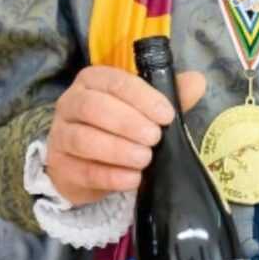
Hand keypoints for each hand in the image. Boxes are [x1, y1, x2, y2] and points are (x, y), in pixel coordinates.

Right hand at [46, 65, 205, 204]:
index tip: (166, 116)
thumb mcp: (145, 108)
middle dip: (128, 123)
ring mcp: (60, 134)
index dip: (142, 98)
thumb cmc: (120, 127)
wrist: (87, 164)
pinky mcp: (60, 166)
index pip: (116, 82)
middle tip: (154, 138)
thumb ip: (171, 94)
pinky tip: (132, 179)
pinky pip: (82, 170)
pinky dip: (110, 176)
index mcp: (93, 80)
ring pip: (83, 139)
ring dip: (118, 150)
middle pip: (94, 107)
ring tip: (145, 159)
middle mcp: (71, 102)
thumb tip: (198, 81)